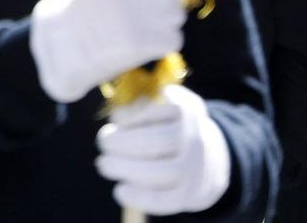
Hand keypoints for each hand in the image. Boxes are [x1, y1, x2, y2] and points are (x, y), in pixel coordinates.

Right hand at [28, 0, 184, 104]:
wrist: (61, 48)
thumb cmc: (81, 9)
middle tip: (153, 9)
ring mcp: (141, 12)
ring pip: (177, 15)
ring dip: (165, 23)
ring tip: (140, 28)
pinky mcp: (145, 41)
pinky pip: (174, 40)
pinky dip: (162, 45)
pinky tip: (140, 45)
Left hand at [95, 84, 232, 215]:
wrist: (202, 162)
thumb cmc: (165, 128)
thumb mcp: (156, 108)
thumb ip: (138, 106)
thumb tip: (117, 118)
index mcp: (189, 112)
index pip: (173, 109)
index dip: (141, 113)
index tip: (117, 117)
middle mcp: (197, 140)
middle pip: (164, 140)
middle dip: (126, 141)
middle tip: (104, 141)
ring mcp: (196, 169)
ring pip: (166, 171)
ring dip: (129, 168)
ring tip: (104, 164)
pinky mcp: (189, 194)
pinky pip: (167, 200)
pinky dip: (141, 197)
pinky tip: (120, 191)